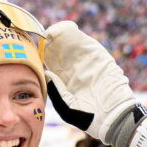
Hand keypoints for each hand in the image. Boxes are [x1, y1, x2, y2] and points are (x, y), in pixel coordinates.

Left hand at [43, 21, 145, 146]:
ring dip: (62, 37)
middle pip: (60, 52)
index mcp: (66, 82)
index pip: (52, 65)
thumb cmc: (88, 117)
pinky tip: (67, 29)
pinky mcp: (99, 57)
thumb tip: (46, 72)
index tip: (34, 49)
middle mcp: (76, 71)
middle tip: (41, 35)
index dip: (44, 56)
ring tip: (52, 31)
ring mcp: (88, 63)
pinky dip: (77, 35)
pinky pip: (86, 43)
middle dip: (51, 44)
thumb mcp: (66, 107)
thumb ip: (56, 91)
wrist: (112, 116)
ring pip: (72, 45)